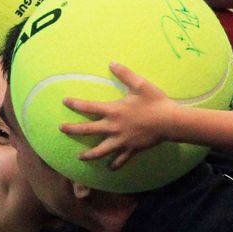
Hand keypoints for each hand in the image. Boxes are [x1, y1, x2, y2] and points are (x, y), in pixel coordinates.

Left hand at [59, 62, 176, 168]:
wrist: (170, 122)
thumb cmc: (155, 101)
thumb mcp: (140, 84)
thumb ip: (125, 74)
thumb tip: (112, 63)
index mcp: (114, 111)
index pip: (89, 107)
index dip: (75, 104)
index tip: (64, 101)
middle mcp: (114, 127)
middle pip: (88, 130)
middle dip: (72, 130)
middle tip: (61, 129)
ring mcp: (122, 140)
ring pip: (101, 151)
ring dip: (89, 155)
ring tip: (80, 157)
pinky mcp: (131, 149)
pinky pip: (120, 160)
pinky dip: (115, 165)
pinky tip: (110, 168)